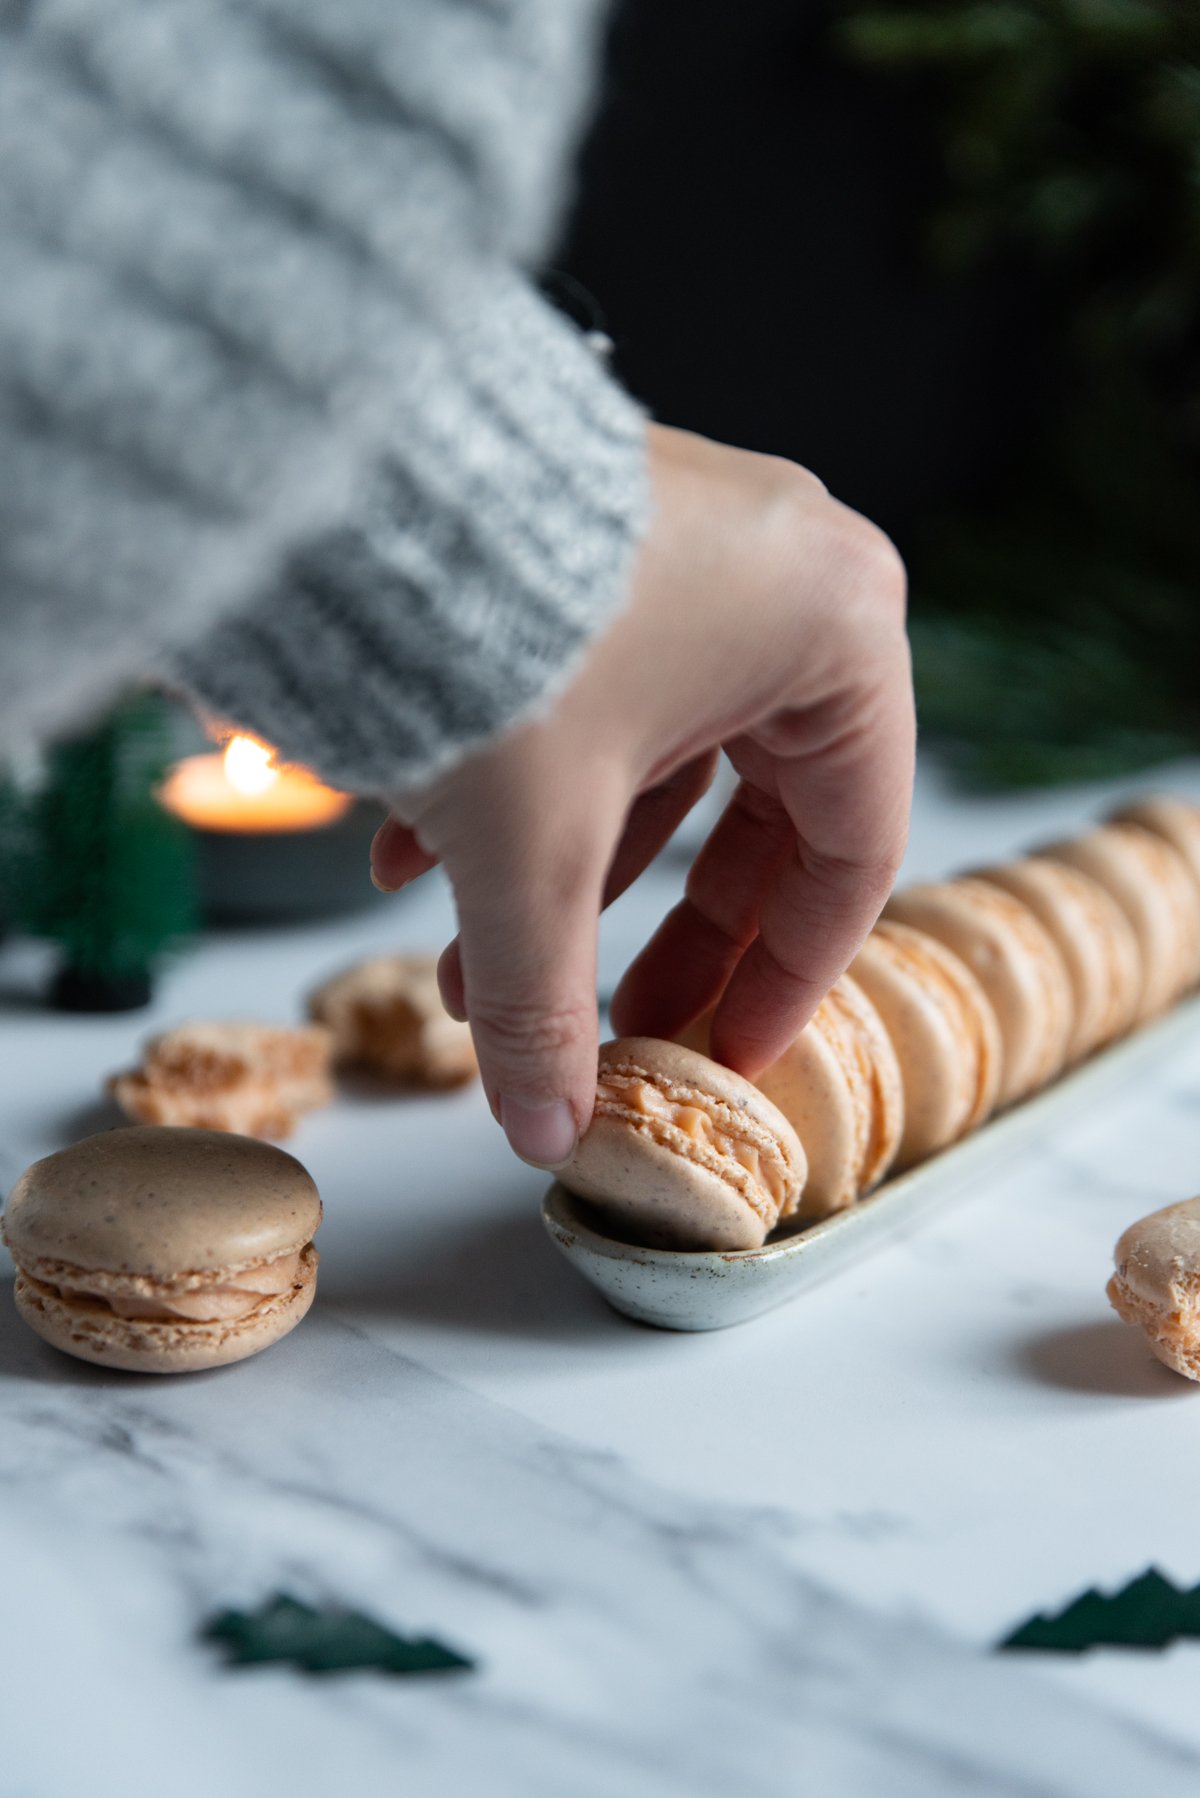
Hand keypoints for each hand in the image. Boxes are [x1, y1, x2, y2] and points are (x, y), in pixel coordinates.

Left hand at [371, 424, 914, 1167]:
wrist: (343, 458)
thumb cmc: (490, 624)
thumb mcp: (532, 847)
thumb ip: (546, 1001)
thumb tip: (546, 1128)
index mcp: (838, 630)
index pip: (850, 852)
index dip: (786, 977)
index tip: (727, 1054)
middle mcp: (785, 573)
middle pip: (752, 814)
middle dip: (655, 938)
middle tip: (611, 1036)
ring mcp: (692, 546)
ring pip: (656, 761)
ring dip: (560, 877)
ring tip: (461, 975)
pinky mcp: (603, 541)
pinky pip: (597, 695)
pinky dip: (521, 787)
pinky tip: (408, 863)